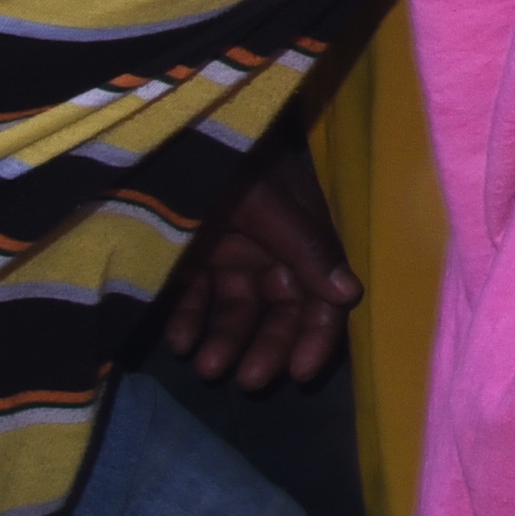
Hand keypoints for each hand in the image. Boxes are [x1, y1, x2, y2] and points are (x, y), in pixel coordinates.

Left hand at [158, 149, 358, 390]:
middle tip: (249, 380)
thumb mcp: (266, 199)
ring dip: (226, 342)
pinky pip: (193, 301)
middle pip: (279, 310)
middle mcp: (270, 249)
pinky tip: (180, 343)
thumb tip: (350, 294)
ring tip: (206, 368)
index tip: (301, 371)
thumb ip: (305, 246)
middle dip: (267, 347)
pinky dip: (189, 324)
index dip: (316, 333)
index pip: (321, 292)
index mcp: (300, 233)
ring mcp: (227, 254)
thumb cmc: (227, 161)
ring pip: (235, 311)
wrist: (164, 135)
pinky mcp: (187, 260)